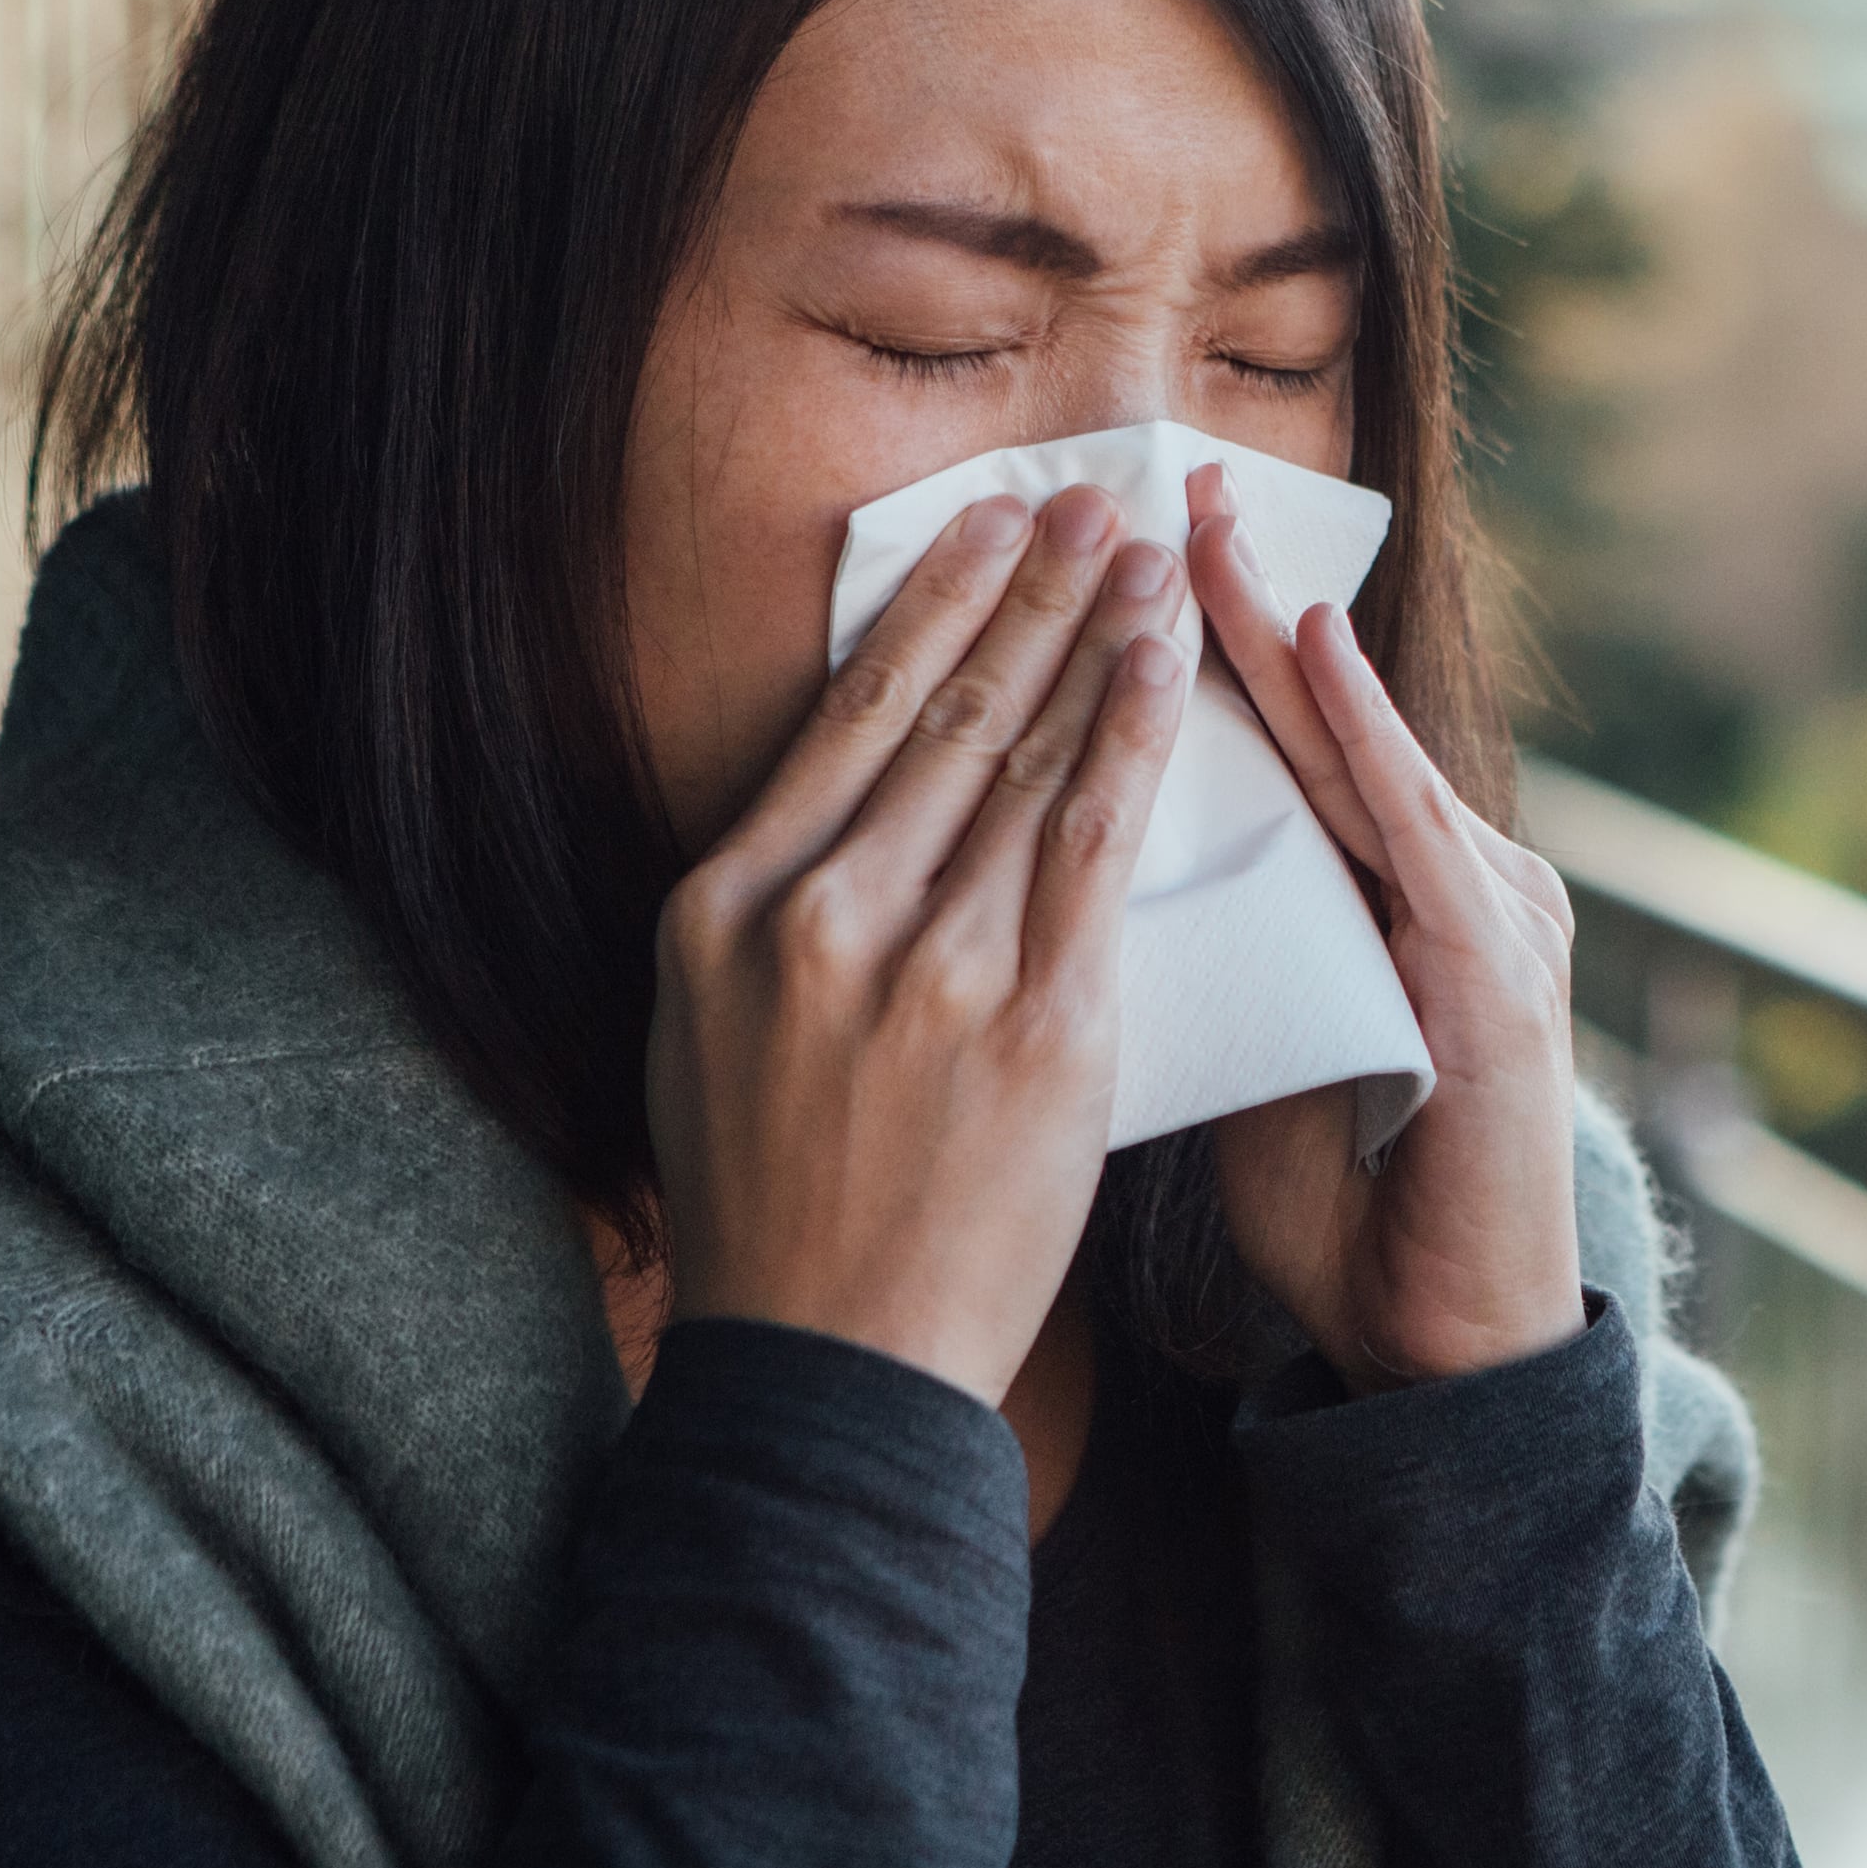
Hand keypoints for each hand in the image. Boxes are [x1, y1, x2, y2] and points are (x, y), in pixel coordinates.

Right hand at [646, 487, 1187, 1402]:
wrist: (833, 1366)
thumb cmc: (770, 1207)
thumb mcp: (704, 1033)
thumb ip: (767, 912)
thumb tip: (834, 795)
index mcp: (723, 907)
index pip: (846, 718)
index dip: (933, 609)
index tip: (988, 529)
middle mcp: (816, 918)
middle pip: (943, 716)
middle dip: (1029, 592)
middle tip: (1092, 501)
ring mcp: (927, 970)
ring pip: (1024, 761)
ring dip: (1091, 638)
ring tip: (1144, 556)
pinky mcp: (1033, 1028)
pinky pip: (1093, 847)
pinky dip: (1130, 740)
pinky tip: (1162, 668)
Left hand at [1186, 464, 1583, 1388]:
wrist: (1444, 1345)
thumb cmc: (1344, 1208)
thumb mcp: (1246, 1051)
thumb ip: (1198, 958)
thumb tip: (1071, 879)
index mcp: (1386, 899)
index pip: (1283, 748)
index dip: (1203, 644)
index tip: (1123, 545)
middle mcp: (1449, 882)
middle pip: (1326, 719)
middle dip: (1241, 597)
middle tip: (1165, 480)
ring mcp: (1486, 918)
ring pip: (1365, 749)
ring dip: (1287, 635)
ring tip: (1214, 536)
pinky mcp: (1495, 974)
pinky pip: (1414, 830)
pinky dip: (1362, 736)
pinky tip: (1312, 655)